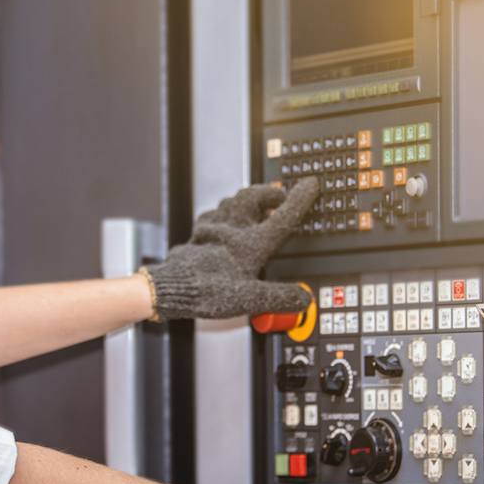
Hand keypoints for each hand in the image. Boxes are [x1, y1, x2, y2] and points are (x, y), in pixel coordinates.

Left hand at [142, 177, 318, 320]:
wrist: (173, 287)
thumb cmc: (209, 290)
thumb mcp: (252, 299)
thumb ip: (281, 298)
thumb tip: (303, 299)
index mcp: (252, 243)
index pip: (283, 216)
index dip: (300, 199)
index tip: (310, 184)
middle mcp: (233, 230)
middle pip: (253, 197)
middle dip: (268, 192)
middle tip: (278, 196)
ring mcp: (213, 229)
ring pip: (231, 202)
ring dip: (245, 200)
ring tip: (254, 205)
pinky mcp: (198, 234)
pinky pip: (212, 214)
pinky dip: (223, 213)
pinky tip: (223, 221)